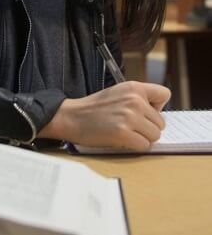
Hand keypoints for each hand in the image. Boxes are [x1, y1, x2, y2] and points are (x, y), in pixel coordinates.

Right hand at [39, 81, 170, 150]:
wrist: (71, 117)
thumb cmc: (93, 108)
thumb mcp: (117, 93)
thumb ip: (137, 98)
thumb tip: (157, 114)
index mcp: (134, 87)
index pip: (164, 94)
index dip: (156, 106)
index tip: (144, 111)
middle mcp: (134, 100)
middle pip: (160, 122)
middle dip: (147, 127)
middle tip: (127, 124)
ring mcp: (130, 117)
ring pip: (154, 136)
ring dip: (141, 138)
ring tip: (124, 132)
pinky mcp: (124, 133)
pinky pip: (144, 146)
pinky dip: (134, 146)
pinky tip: (120, 140)